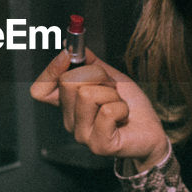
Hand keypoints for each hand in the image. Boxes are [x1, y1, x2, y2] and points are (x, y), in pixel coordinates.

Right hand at [29, 50, 170, 171]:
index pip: (40, 90)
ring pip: (87, 94)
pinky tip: (124, 118)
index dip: (50, 70)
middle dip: (97, 76)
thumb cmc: (130, 106)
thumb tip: (71, 46)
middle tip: (111, 89)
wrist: (151, 130)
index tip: (68, 55)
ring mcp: (82, 135)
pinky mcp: (99, 145)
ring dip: (111, 94)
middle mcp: (70, 121)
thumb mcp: (110, 77)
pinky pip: (107, 111)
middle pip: (68, 82)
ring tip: (119, 105)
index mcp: (68, 104)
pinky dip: (122, 108)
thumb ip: (90, 63)